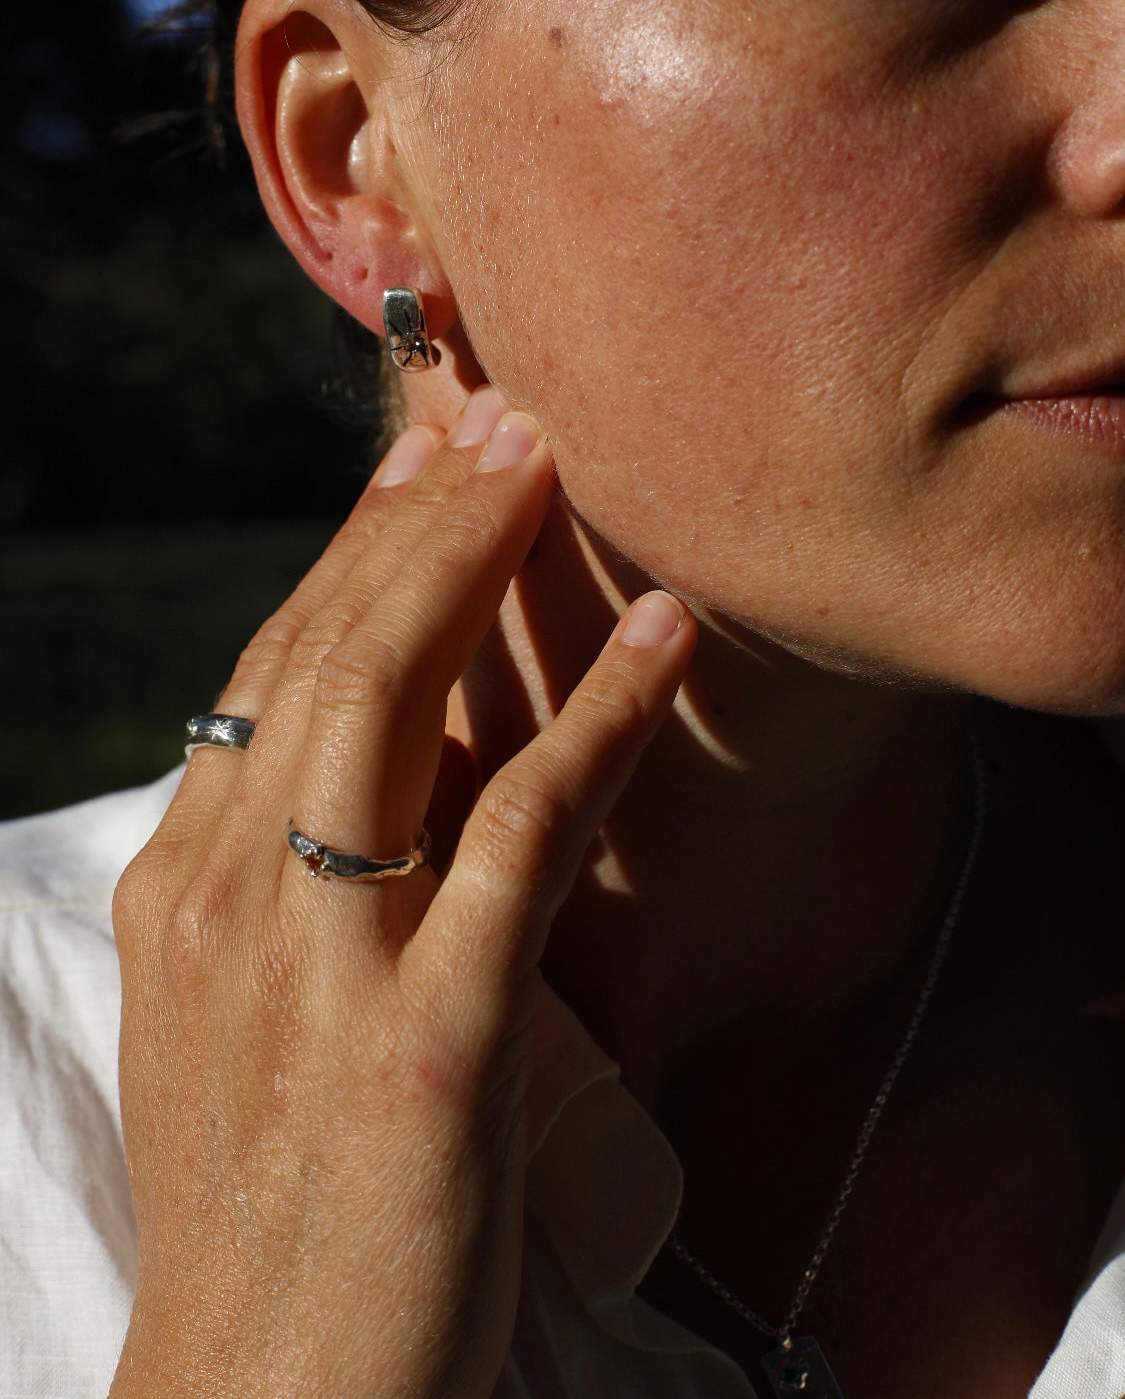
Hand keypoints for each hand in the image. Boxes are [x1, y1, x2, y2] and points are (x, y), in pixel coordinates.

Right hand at [109, 387, 694, 1398]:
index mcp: (177, 890)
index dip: (351, 554)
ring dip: (481, 568)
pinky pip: (521, 836)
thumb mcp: (230, 1022)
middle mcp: (225, 901)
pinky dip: (603, 722)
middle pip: (326, 655)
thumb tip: (356, 772)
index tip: (421, 465)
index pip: (268, 671)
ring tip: (557, 468)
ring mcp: (317, 966)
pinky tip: (669, 642)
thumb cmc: (263, 1208)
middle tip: (501, 420)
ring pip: (393, 703)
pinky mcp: (423, 1042)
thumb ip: (276, 887)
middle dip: (418, 522)